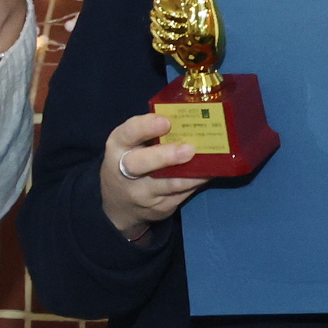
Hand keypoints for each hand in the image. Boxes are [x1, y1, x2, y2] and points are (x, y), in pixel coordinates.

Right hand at [96, 111, 203, 240]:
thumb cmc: (130, 162)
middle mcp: (124, 171)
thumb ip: (149, 133)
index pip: (127, 134)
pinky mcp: (159, 208)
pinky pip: (181, 194)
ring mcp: (142, 194)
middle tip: (189, 149)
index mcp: (118, 147)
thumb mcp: (129, 145)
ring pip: (168, 184)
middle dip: (166, 156)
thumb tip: (185, 119)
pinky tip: (207, 173)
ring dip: (191, 173)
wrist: (120, 205)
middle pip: (140, 163)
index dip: (146, 127)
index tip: (166, 122)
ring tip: (209, 162)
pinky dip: (196, 182)